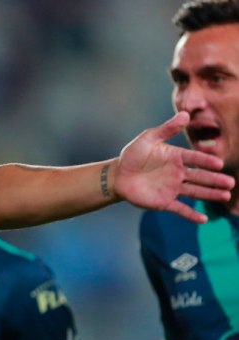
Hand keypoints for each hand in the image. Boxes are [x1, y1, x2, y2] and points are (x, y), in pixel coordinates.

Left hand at [115, 111, 234, 222]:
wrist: (117, 176)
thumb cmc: (132, 155)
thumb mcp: (148, 139)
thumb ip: (166, 129)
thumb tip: (185, 114)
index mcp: (176, 157)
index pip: (195, 159)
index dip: (206, 161)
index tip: (218, 164)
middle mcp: (178, 173)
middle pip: (200, 177)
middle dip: (215, 180)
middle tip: (230, 183)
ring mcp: (172, 188)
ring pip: (195, 192)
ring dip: (210, 194)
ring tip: (225, 195)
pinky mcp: (164, 202)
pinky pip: (180, 209)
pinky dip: (191, 215)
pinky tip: (203, 219)